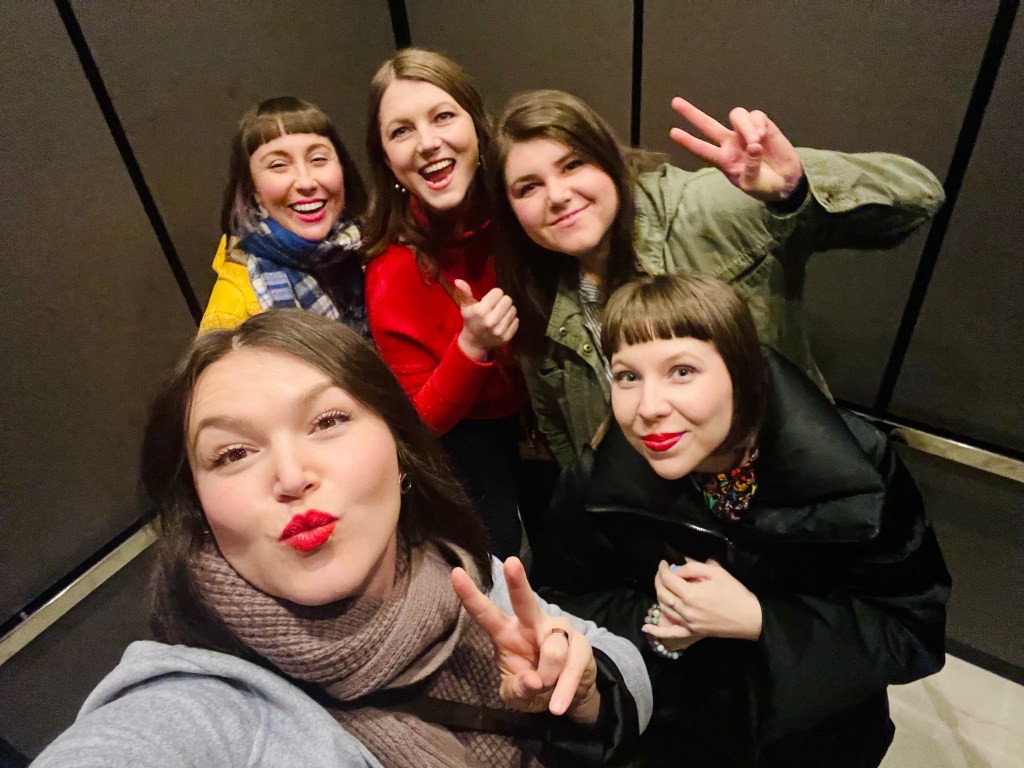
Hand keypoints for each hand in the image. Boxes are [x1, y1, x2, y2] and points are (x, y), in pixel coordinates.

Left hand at [451, 557, 600, 723]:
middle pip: (525, 601)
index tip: (456, 573)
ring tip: (545, 689)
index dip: (470, 594)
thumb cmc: (534, 686)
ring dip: (548, 678)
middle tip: (511, 563)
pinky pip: (571, 668)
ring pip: (553, 650)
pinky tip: (557, 706)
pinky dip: (563, 691)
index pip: (486, 612)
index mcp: (507, 632)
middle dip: (517, 582)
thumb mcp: (516, 695)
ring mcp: (558, 630)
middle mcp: (532, 623)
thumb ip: (518, 689)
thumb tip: (532, 681)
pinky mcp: (581, 643)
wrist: (570, 694)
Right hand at [453, 279, 518, 361]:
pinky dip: (511, 320)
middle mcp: (492, 320)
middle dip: (502, 301)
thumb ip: (464, 292)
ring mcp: (500, 330)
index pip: (498, 292)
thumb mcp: (465, 306)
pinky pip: (516, 321)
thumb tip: (458, 280)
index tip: (490, 299)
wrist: (474, 342)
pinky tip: (503, 322)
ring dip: (507, 310)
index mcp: (481, 311)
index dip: (494, 294)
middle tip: (497, 306)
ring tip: (500, 314)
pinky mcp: (507, 336)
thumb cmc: (470, 320)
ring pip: (513, 310)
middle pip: (508, 300)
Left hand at [645, 559, 761, 644]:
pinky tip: (646, 627)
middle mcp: (685, 610)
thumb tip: (677, 567)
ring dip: (659, 595)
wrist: (750, 617)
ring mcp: (687, 623)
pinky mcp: (692, 632)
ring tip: (663, 585)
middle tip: (662, 571)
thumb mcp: (716, 573)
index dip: (663, 568)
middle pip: (662, 593)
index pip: (668, 578)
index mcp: (690, 594)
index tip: (664, 563)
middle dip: (659, 579)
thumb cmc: (735, 593)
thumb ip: (694, 567)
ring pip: (664, 608)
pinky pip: (671, 633)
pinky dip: (657, 631)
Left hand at [669, 97, 803, 202]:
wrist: (786, 182)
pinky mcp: (763, 126)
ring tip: (756, 141)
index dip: (688, 141)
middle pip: (708, 124)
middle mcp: (730, 143)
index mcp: (723, 159)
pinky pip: (755, 115)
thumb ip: (751, 167)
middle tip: (675, 102)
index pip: (702, 149)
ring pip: (736, 115)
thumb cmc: (764, 186)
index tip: (673, 133)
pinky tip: (764, 134)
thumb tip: (753, 146)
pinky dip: (758, 122)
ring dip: (745, 126)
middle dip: (692, 113)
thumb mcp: (753, 184)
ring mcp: (745, 133)